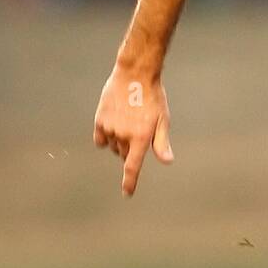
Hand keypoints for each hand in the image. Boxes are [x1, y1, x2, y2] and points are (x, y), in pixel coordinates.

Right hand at [93, 66, 173, 196]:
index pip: (133, 167)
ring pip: (112, 147)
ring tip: (127, 122)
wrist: (134, 74)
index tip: (127, 193)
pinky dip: (106, 137)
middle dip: (129, 150)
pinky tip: (114, 124)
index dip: (130, 182)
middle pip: (124, 155)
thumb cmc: (153, 97)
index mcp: (140, 137)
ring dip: (118, 143)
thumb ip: (162, 142)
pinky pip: (100, 140)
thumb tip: (167, 161)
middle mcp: (123, 135)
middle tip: (137, 132)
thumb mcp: (163, 119)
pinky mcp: (99, 120)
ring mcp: (109, 128)